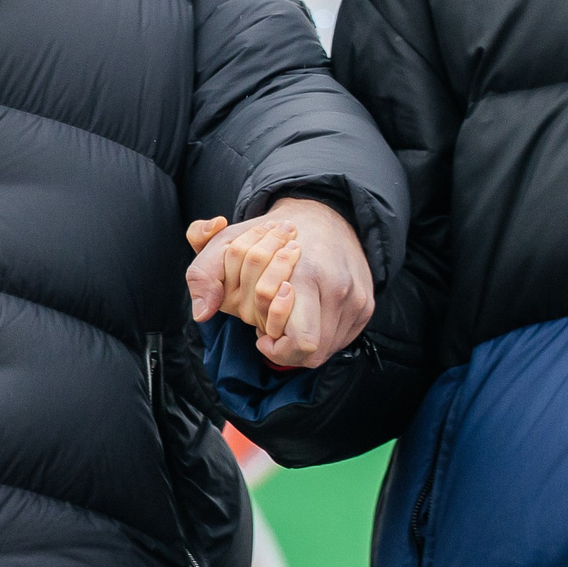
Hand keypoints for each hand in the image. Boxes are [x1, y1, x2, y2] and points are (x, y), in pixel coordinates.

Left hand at [185, 196, 373, 369]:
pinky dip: (319, 335)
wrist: (323, 215)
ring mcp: (357, 298)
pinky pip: (341, 339)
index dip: (274, 346)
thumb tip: (201, 313)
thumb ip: (204, 274)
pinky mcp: (366, 305)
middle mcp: (337, 288)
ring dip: (301, 341)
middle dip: (286, 348)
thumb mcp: (225, 246)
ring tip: (288, 315)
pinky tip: (306, 313)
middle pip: (313, 352)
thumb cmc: (269, 234)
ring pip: (327, 350)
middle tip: (271, 326)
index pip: (300, 342)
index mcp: (305, 274)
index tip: (260, 332)